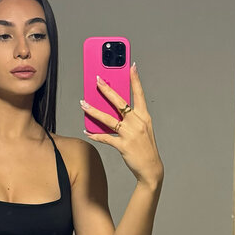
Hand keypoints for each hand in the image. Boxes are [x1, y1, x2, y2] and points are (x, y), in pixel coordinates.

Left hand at [80, 63, 163, 188]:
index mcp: (144, 117)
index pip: (139, 94)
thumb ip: (131, 118)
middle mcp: (137, 122)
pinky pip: (106, 138)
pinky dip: (95, 134)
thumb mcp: (143, 129)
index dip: (135, 80)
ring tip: (83, 104)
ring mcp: (130, 134)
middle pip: (120, 102)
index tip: (131, 66)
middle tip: (97, 80)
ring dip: (94, 111)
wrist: (151, 168)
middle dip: (107, 90)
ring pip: (108, 119)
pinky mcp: (123, 145)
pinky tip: (87, 131)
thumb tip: (114, 109)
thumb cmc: (145, 147)